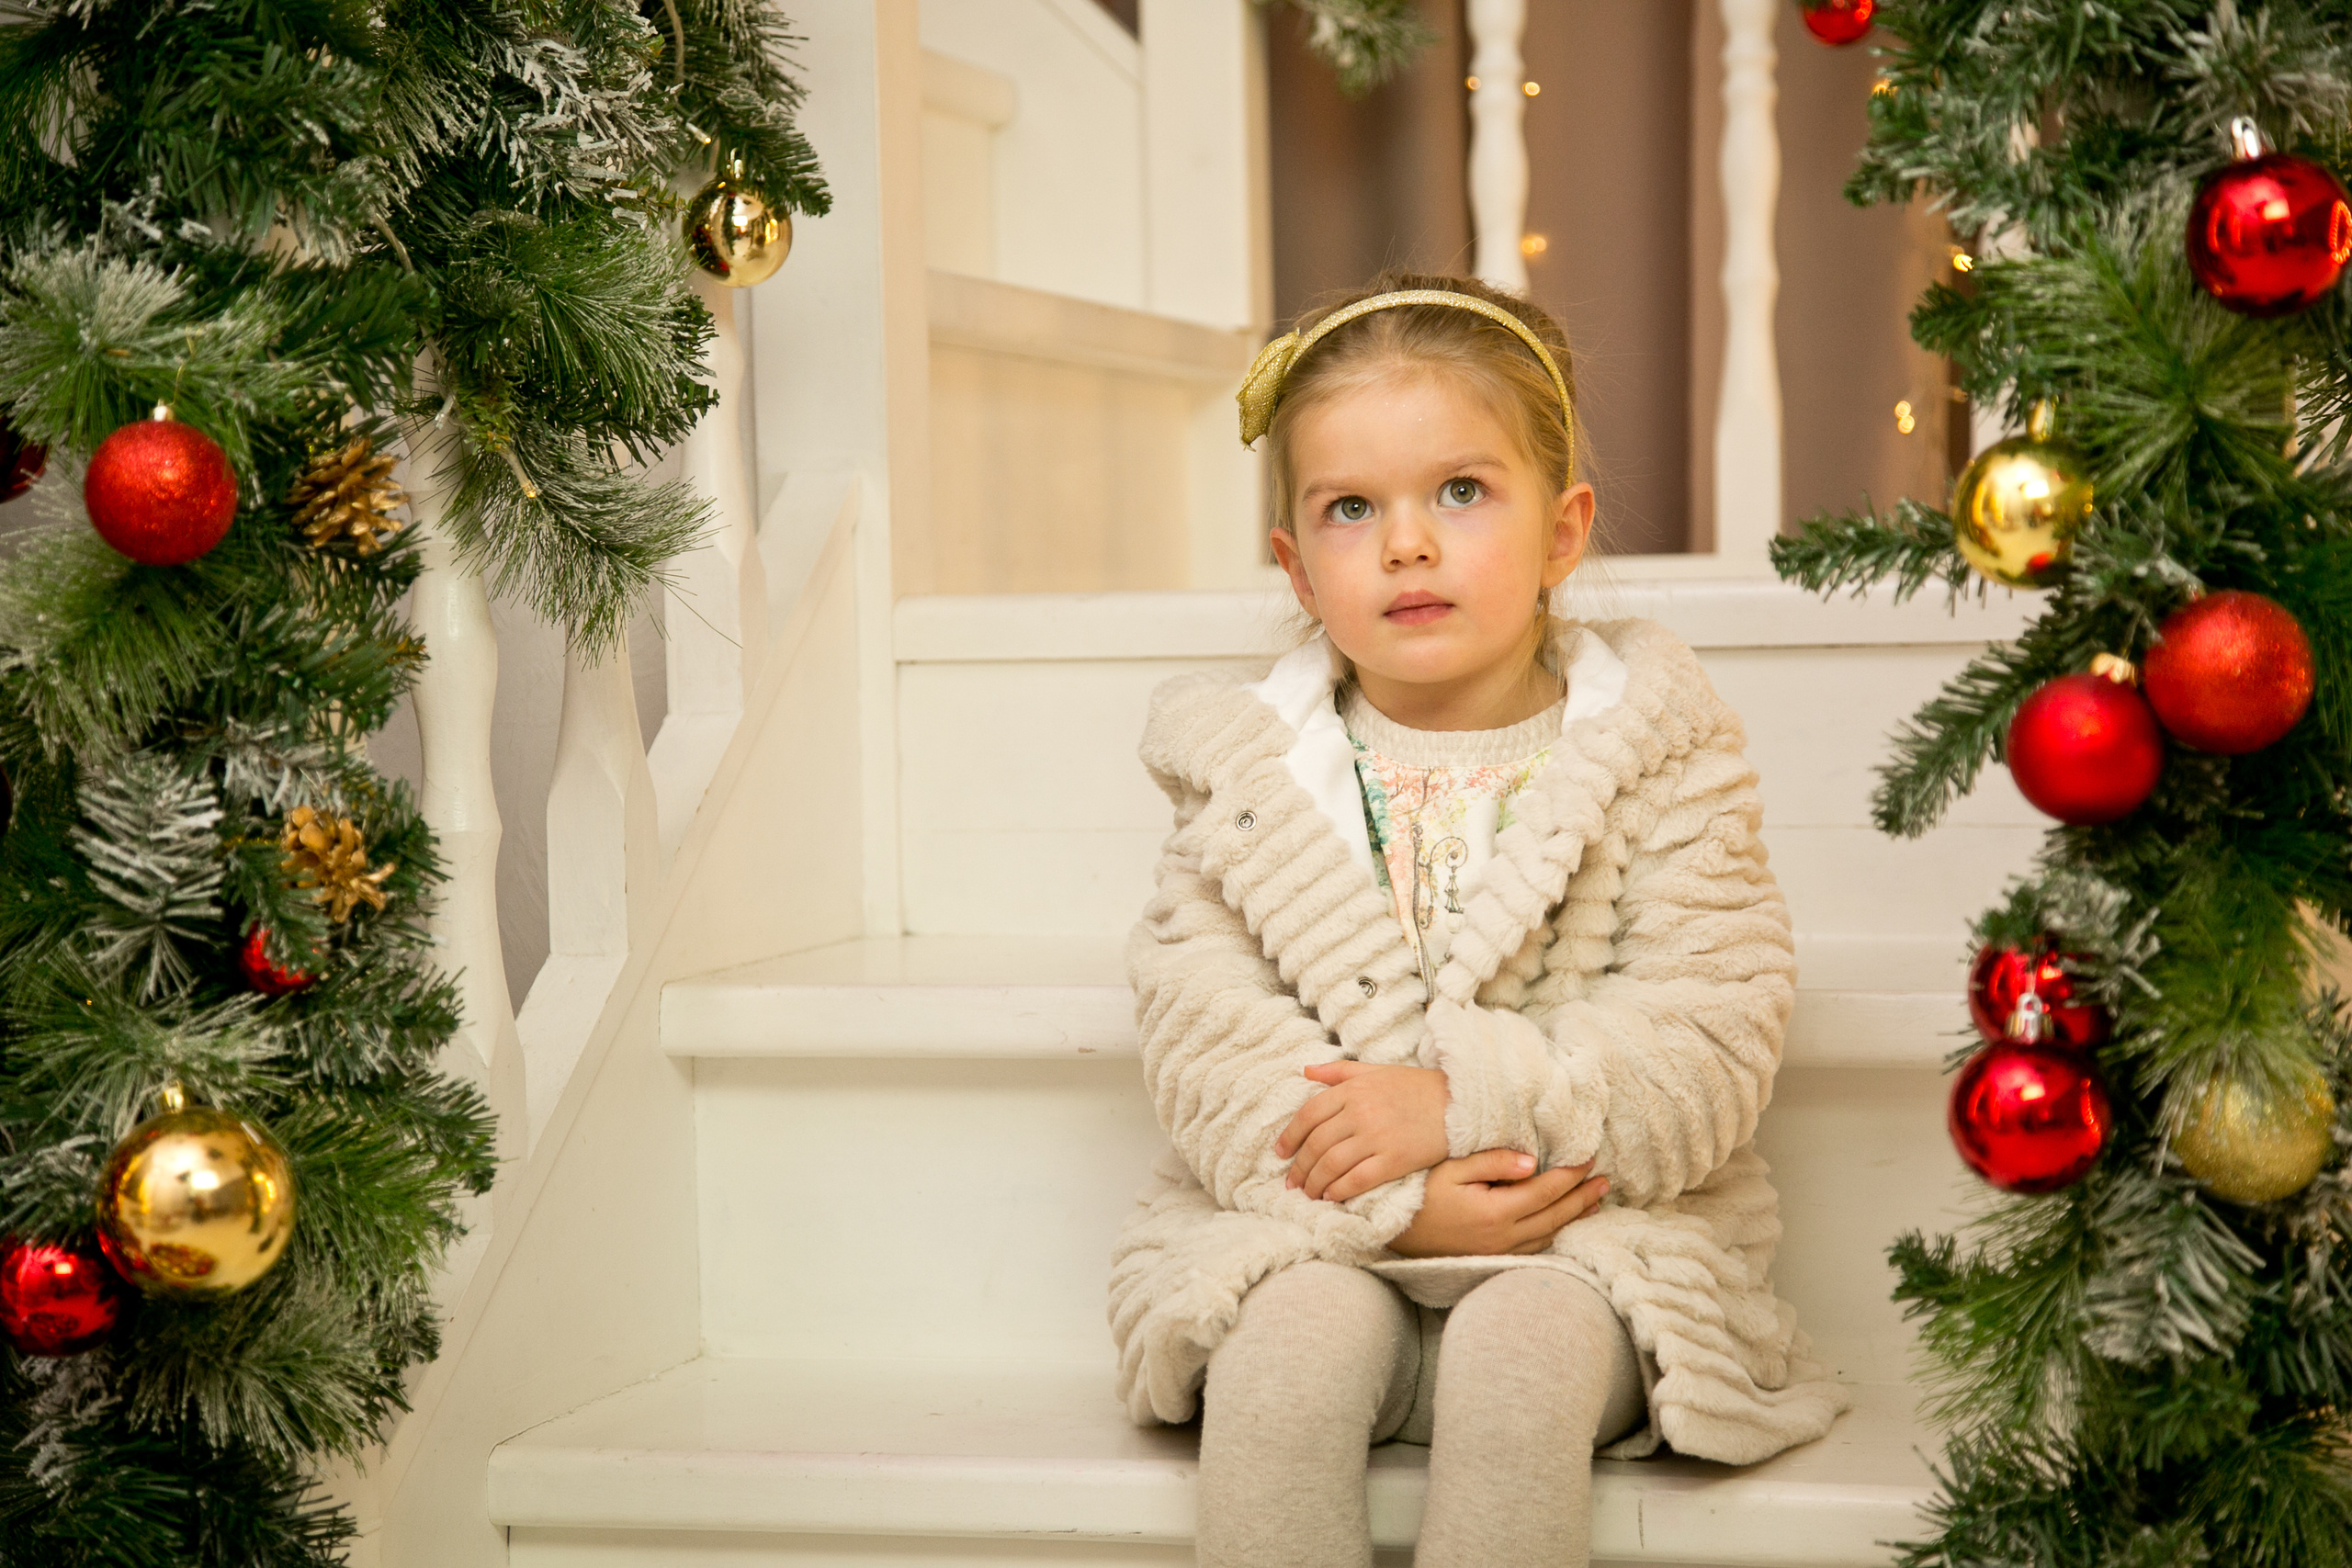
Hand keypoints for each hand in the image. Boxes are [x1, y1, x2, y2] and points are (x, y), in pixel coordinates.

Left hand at [1276, 1062, 1450, 1200]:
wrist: (1460, 1103)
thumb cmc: (1417, 1087)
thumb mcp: (1377, 1071)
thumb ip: (1339, 1071)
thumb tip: (1306, 1071)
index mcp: (1353, 1090)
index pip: (1308, 1115)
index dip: (1289, 1137)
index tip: (1281, 1153)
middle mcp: (1360, 1113)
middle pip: (1316, 1144)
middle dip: (1299, 1168)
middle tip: (1292, 1182)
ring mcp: (1377, 1137)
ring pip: (1331, 1165)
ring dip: (1314, 1183)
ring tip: (1308, 1193)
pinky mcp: (1394, 1160)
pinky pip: (1357, 1179)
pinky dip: (1339, 1191)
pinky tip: (1331, 1197)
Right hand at [1386, 1150, 1609, 1258]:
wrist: (1393, 1231)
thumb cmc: (1419, 1193)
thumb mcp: (1451, 1168)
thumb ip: (1492, 1162)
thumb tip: (1531, 1161)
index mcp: (1496, 1212)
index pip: (1545, 1190)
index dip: (1570, 1174)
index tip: (1588, 1158)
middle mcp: (1503, 1237)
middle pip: (1554, 1215)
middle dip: (1582, 1197)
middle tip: (1605, 1181)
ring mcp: (1499, 1251)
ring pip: (1548, 1234)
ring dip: (1573, 1217)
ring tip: (1594, 1202)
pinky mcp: (1491, 1257)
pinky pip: (1534, 1246)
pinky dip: (1554, 1232)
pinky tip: (1561, 1224)